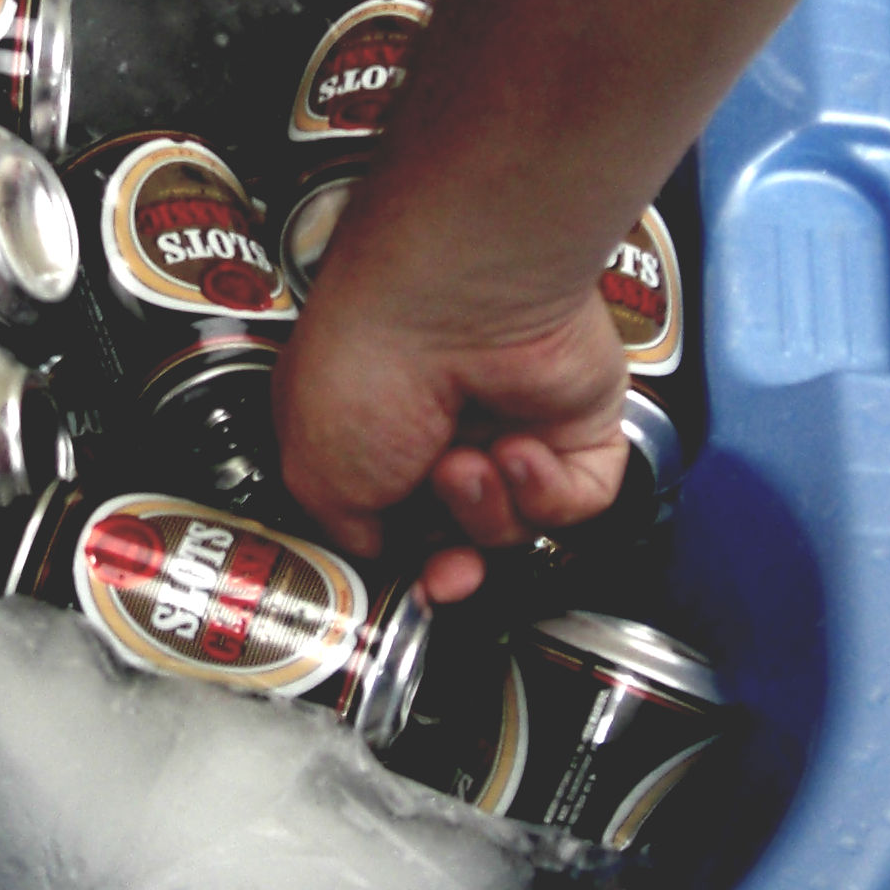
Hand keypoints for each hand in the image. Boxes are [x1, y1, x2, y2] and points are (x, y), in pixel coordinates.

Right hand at [272, 251, 631, 602]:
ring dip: (487, 508)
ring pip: (515, 525)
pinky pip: (576, 501)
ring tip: (467, 463)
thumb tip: (377, 558)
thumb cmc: (367, 362)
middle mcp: (440, 428)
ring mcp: (511, 425)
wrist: (455, 304)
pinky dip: (545, 491)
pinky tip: (517, 450)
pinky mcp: (576, 425)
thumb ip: (342, 532)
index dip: (406, 566)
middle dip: (452, 553)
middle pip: (461, 537)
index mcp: (368, 431)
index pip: (397, 526)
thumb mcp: (313, 471)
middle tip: (448, 563)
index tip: (412, 585)